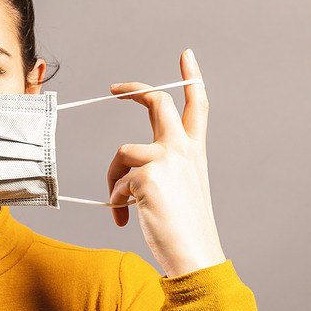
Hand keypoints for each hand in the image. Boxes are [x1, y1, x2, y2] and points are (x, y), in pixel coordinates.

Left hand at [107, 49, 225, 277]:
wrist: (194, 255)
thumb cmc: (184, 227)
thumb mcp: (180, 188)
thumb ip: (160, 167)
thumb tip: (126, 165)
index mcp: (194, 151)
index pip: (196, 105)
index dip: (191, 77)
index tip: (186, 55)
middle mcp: (182, 149)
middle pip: (157, 103)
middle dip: (134, 90)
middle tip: (115, 88)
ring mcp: (165, 159)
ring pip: (122, 153)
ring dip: (114, 179)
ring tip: (123, 204)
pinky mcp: (146, 175)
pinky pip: (116, 182)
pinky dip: (116, 201)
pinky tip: (126, 218)